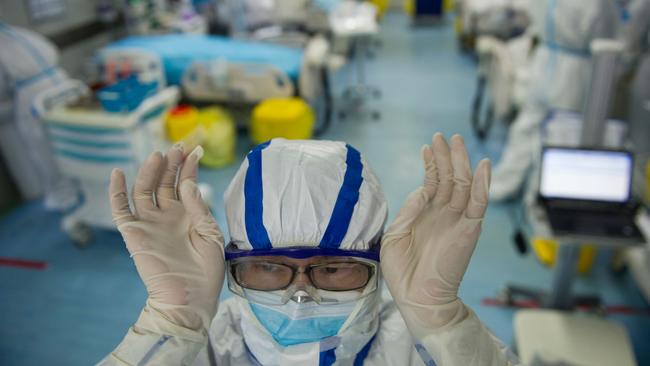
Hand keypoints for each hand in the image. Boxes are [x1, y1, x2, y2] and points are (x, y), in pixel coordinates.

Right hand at [109, 144, 224, 331]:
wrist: (190, 298)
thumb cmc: (206, 271)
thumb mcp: (211, 234)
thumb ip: (198, 207)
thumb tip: (186, 182)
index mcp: (188, 216)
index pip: (185, 184)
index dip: (189, 167)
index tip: (195, 150)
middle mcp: (168, 216)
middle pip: (165, 183)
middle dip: (171, 164)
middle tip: (178, 146)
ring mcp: (150, 223)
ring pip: (145, 190)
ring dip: (150, 171)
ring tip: (159, 155)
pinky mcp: (134, 233)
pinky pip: (120, 209)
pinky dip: (116, 191)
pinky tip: (119, 173)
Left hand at [381, 133, 489, 336]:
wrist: (417, 297)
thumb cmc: (402, 271)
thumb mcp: (395, 234)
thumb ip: (409, 209)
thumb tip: (422, 189)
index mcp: (425, 215)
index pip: (432, 183)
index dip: (431, 164)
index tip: (428, 146)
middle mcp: (443, 214)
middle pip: (449, 179)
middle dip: (446, 156)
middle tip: (443, 136)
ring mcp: (456, 221)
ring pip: (463, 185)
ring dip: (460, 163)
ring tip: (456, 141)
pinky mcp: (468, 230)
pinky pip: (478, 204)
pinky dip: (482, 185)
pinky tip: (482, 166)